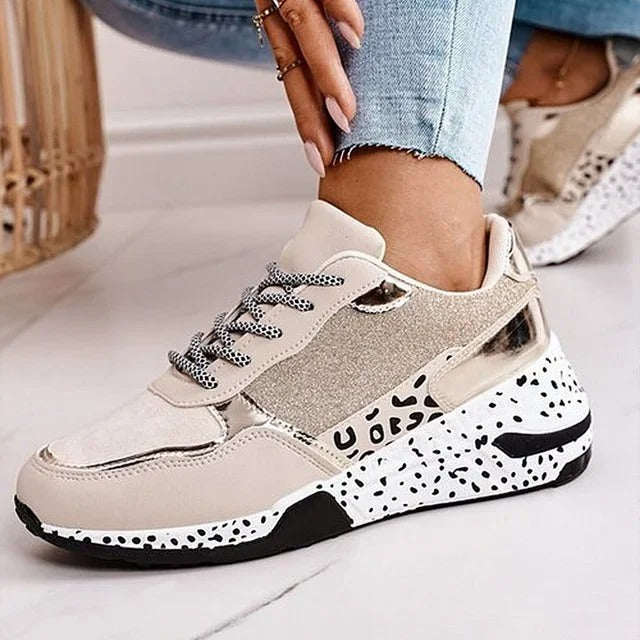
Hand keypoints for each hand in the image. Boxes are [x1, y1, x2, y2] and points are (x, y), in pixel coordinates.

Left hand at [254, 0, 363, 176]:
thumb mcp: (312, 16)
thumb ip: (326, 47)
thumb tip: (357, 93)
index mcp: (281, 21)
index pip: (294, 80)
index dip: (307, 122)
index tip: (320, 160)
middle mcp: (280, 4)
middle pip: (293, 67)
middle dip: (312, 115)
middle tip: (329, 152)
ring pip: (304, 30)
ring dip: (326, 76)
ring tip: (346, 112)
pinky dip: (340, 9)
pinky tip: (356, 35)